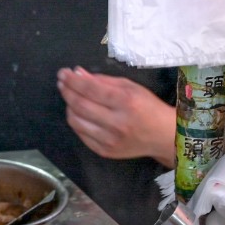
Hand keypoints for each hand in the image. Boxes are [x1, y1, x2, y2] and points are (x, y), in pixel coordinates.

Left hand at [57, 66, 175, 165]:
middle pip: (80, 105)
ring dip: (69, 106)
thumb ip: (103, 81)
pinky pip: (81, 134)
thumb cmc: (148, 107)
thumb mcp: (131, 87)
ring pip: (76, 121)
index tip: (64, 73)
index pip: (91, 89)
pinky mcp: (105, 151)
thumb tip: (77, 74)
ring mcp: (109, 140)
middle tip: (61, 82)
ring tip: (69, 96)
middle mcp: (117, 123)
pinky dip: (76, 121)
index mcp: (126, 102)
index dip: (73, 80)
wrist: (163, 136)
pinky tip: (78, 112)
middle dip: (67, 91)